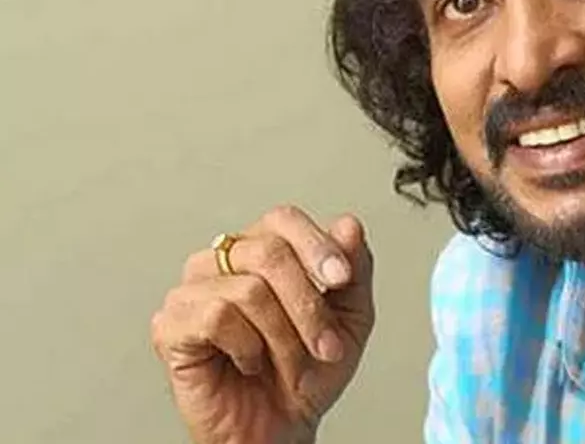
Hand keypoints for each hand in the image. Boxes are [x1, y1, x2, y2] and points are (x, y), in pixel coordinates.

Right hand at [151, 206, 375, 443]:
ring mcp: (193, 291)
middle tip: (326, 345)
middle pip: (270, 252)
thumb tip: (348, 226)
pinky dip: (247, 347)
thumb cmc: (308, 372)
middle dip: (308, 307)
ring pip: (249, 289)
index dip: (317, 246)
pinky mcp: (171, 325)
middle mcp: (225, 262)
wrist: (280, 428)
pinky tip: (249, 361)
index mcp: (265, 250)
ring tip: (287, 362)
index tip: (341, 280)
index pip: (284, 219)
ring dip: (283, 338)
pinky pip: (216, 317)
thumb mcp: (351, 317)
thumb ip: (355, 268)